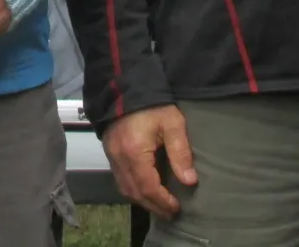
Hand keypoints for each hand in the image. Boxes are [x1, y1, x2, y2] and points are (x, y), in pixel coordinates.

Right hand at [102, 104, 196, 219]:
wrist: (127, 86)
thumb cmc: (153, 105)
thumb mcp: (172, 124)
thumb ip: (180, 152)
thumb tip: (189, 181)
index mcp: (134, 152)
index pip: (148, 187)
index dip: (162, 201)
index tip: (177, 207)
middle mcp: (119, 158)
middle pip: (134, 192)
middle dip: (153, 206)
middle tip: (171, 213)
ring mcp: (111, 155)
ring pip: (124, 188)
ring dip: (142, 200)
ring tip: (159, 205)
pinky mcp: (109, 152)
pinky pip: (119, 179)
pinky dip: (133, 189)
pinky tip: (145, 190)